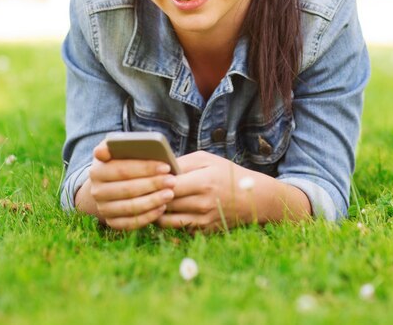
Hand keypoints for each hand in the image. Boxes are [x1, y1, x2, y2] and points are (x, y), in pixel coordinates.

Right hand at [88, 141, 176, 230]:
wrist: (109, 184)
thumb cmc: (121, 161)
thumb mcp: (117, 148)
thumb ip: (115, 144)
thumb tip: (107, 148)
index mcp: (97, 170)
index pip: (122, 169)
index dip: (145, 168)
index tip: (166, 166)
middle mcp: (97, 191)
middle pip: (128, 189)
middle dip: (153, 184)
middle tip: (172, 181)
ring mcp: (103, 208)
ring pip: (130, 207)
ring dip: (153, 201)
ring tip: (170, 194)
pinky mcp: (111, 222)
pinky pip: (131, 223)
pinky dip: (148, 217)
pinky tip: (162, 208)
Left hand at [156, 151, 270, 232]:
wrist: (252, 198)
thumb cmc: (226, 173)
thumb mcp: (207, 159)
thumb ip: (183, 162)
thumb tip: (159, 167)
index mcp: (204, 182)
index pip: (169, 186)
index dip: (155, 183)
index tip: (146, 178)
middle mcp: (203, 204)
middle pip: (165, 204)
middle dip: (152, 198)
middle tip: (140, 190)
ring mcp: (203, 221)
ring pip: (166, 220)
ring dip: (156, 212)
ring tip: (150, 201)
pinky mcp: (203, 232)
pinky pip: (177, 229)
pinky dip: (168, 221)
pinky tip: (163, 212)